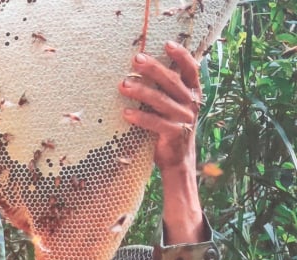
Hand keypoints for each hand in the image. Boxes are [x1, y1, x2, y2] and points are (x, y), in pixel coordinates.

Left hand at [118, 41, 204, 243]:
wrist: (178, 161)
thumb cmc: (169, 127)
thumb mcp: (172, 106)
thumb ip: (165, 89)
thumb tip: (142, 68)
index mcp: (193, 93)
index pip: (191, 69)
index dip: (182, 56)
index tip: (167, 43)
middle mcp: (191, 104)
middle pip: (172, 81)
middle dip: (153, 69)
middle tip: (135, 59)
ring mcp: (184, 119)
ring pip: (161, 101)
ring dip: (141, 91)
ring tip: (123, 85)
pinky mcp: (174, 135)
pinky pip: (155, 123)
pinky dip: (140, 118)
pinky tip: (125, 114)